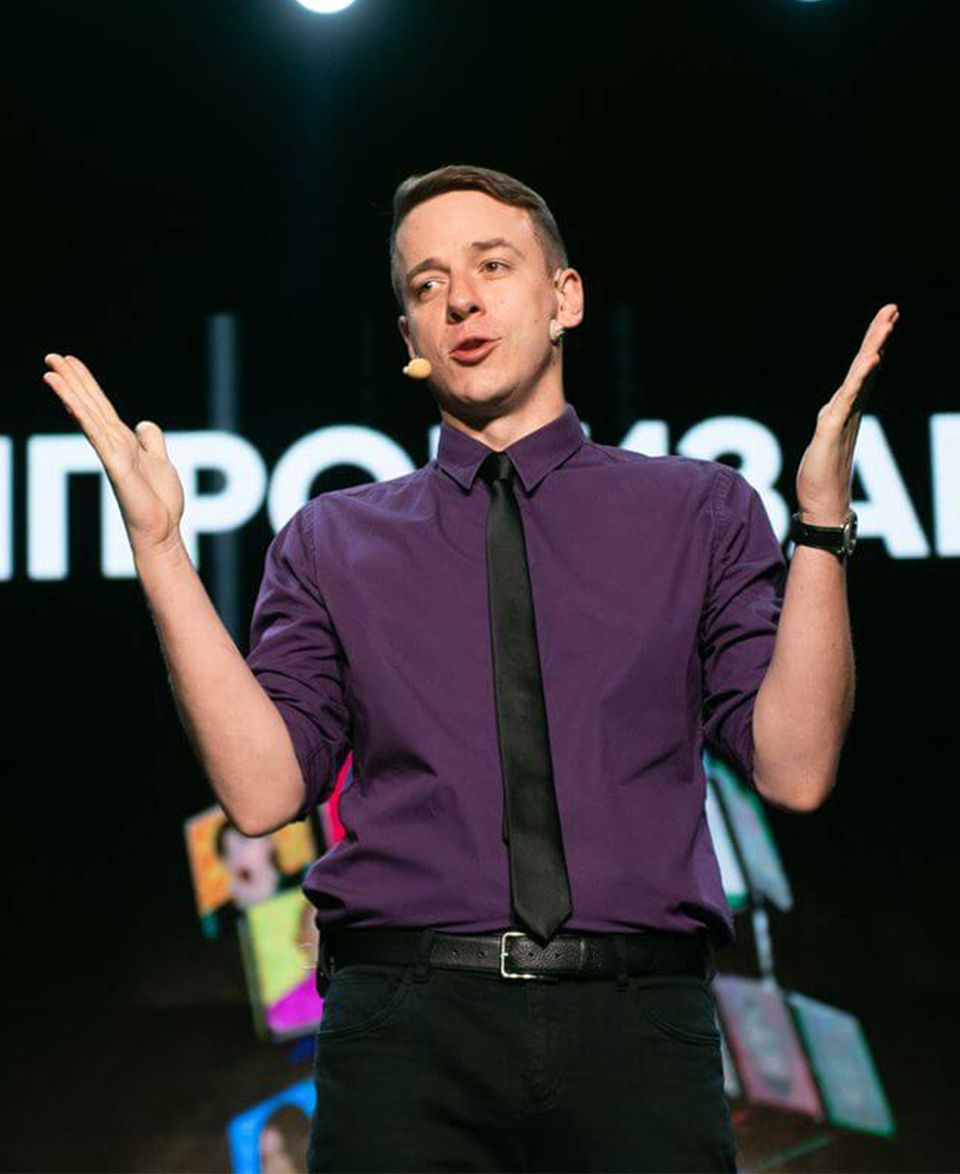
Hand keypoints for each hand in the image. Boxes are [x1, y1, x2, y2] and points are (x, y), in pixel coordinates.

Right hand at [42, 353, 184, 558]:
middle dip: (72, 380)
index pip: (101, 407)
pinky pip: (96, 434)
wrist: (162, 530)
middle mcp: (113, 444)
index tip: (71, 362)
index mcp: (123, 442)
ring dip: (70, 391)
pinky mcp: (115, 464)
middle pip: (90, 404)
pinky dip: (82, 414)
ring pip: (88, 415)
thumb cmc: (160, 502)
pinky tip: (70, 398)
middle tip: (51, 356)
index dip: (87, 384)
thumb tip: (143, 422)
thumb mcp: (161, 462)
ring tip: (50, 369)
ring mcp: (112, 453)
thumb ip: (152, 441)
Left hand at [795, 303, 899, 525]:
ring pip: (859, 376)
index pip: (861, 369)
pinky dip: (860, 378)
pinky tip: (871, 360)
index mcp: (845, 408)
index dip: (872, 343)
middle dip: (878, 335)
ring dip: (873, 348)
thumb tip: (833, 409)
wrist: (822, 504)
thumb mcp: (823, 438)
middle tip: (893, 309)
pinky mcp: (832, 429)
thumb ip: (831, 419)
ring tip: (886, 324)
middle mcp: (848, 409)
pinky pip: (847, 398)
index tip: (886, 318)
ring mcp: (842, 418)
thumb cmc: (821, 475)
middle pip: (865, 365)